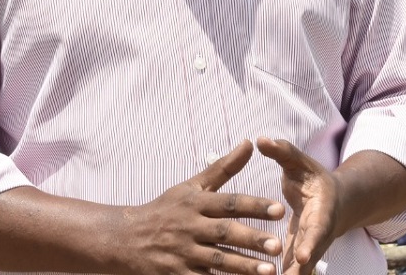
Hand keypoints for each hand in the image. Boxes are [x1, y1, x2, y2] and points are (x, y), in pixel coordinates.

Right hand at [120, 139, 284, 274]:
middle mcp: (189, 227)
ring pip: (217, 260)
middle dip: (252, 240)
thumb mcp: (191, 186)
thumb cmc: (165, 209)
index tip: (280, 209)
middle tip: (278, 245)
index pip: (229, 203)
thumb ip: (223, 168)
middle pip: (224, 233)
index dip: (254, 206)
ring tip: (270, 271)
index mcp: (195, 203)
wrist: (125, 239)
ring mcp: (183, 253)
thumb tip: (249, 143)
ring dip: (244, 267)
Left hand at [255, 137, 340, 274]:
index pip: (317, 231)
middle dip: (298, 273)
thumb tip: (261, 139)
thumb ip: (283, 152)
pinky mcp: (297, 260)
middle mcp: (316, 237)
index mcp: (321, 214)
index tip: (300, 258)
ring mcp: (307, 251)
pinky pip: (287, 272)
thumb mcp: (301, 164)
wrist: (335, 202)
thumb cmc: (314, 179)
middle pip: (309, 260)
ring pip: (298, 272)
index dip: (309, 245)